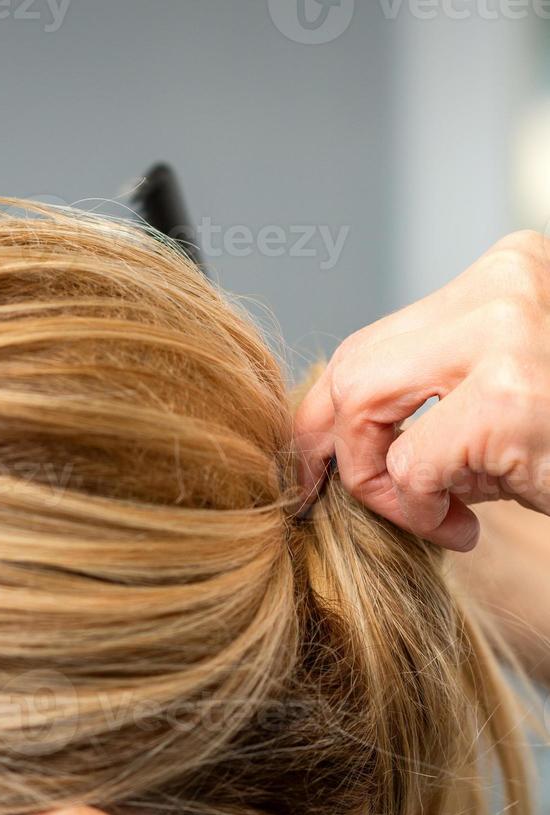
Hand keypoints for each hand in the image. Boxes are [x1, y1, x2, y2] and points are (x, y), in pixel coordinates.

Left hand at [294, 230, 549, 550]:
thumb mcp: (501, 391)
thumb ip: (433, 388)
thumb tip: (331, 426)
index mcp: (503, 274)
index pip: (372, 340)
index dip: (329, 410)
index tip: (317, 463)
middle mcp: (504, 287)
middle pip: (352, 365)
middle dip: (339, 448)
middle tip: (374, 499)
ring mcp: (509, 336)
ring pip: (362, 405)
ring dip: (381, 483)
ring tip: (439, 512)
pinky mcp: (513, 400)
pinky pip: (410, 466)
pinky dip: (419, 510)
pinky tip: (465, 525)